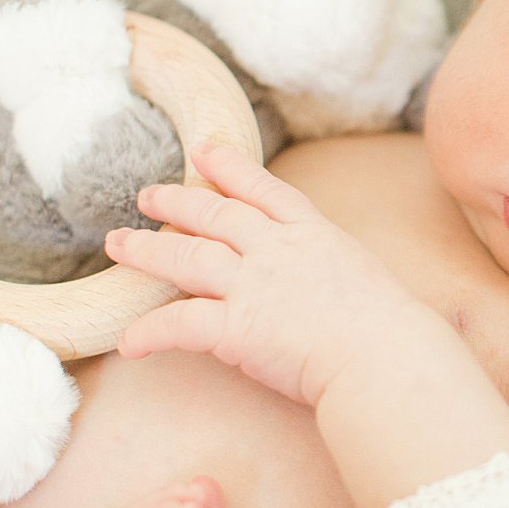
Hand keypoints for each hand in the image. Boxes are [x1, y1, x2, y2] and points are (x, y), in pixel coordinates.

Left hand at [105, 141, 431, 406]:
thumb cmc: (389, 328)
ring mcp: (252, 285)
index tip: (204, 152)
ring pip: (185, 256)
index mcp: (313, 234)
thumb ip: (331, 269)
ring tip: (118, 243)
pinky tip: (127, 342)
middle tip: (147, 195)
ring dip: (146, 250)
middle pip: (215, 215)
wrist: (384, 355)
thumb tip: (321, 281)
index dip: (230, 169)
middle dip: (176, 202)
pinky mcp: (235, 327)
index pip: (263, 190)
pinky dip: (148, 332)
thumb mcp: (364, 276)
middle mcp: (276, 250)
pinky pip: (177, 324)